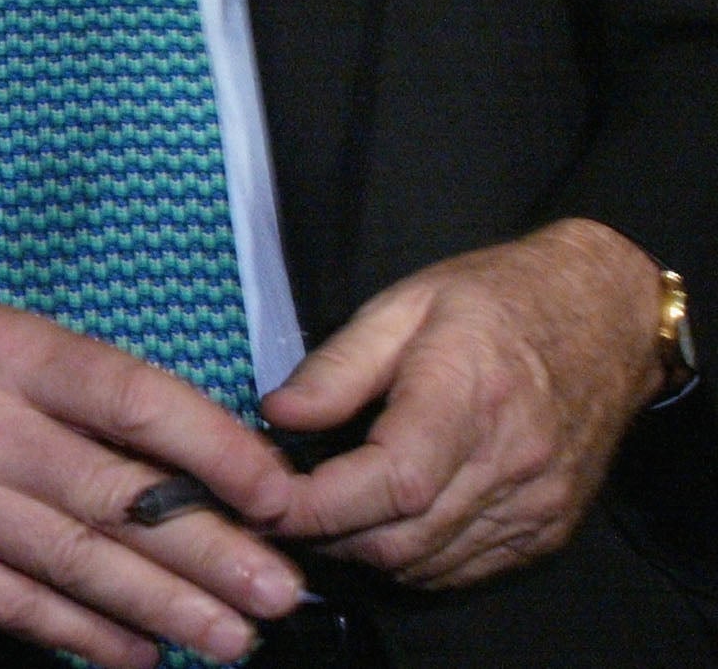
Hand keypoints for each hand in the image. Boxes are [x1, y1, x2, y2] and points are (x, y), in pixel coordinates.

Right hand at [0, 306, 303, 668]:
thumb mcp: (3, 352)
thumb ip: (93, 399)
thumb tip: (216, 471)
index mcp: (5, 350)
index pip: (132, 399)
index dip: (217, 452)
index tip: (279, 497)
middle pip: (117, 496)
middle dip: (212, 551)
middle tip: (279, 591)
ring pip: (78, 562)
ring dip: (169, 607)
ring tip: (235, 635)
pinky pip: (22, 607)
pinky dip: (91, 635)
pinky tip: (143, 651)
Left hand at [268, 218, 662, 588]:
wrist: (607, 319)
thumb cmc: (496, 300)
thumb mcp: (403, 304)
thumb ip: (338, 366)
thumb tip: (276, 414)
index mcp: (469, 397)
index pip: (390, 483)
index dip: (318, 506)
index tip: (263, 499)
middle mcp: (511, 464)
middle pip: (401, 538)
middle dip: (323, 535)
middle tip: (273, 507)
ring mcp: (536, 505)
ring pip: (427, 564)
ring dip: (362, 551)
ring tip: (319, 514)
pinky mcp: (548, 529)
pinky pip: (463, 569)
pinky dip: (411, 559)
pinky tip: (380, 525)